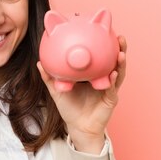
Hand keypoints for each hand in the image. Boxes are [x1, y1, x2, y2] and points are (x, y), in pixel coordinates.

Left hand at [37, 35, 127, 152]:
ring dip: (121, 63)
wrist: (78, 128)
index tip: (105, 31)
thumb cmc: (70, 109)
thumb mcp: (58, 91)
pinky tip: (113, 73)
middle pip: (114, 62)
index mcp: (93, 75)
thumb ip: (50, 78)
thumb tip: (39, 63)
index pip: (101, 57)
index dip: (105, 45)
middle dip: (120, 49)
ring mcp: (109, 89)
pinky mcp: (111, 99)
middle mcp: (104, 79)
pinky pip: (112, 88)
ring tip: (120, 53)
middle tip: (120, 38)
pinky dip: (113, 80)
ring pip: (118, 73)